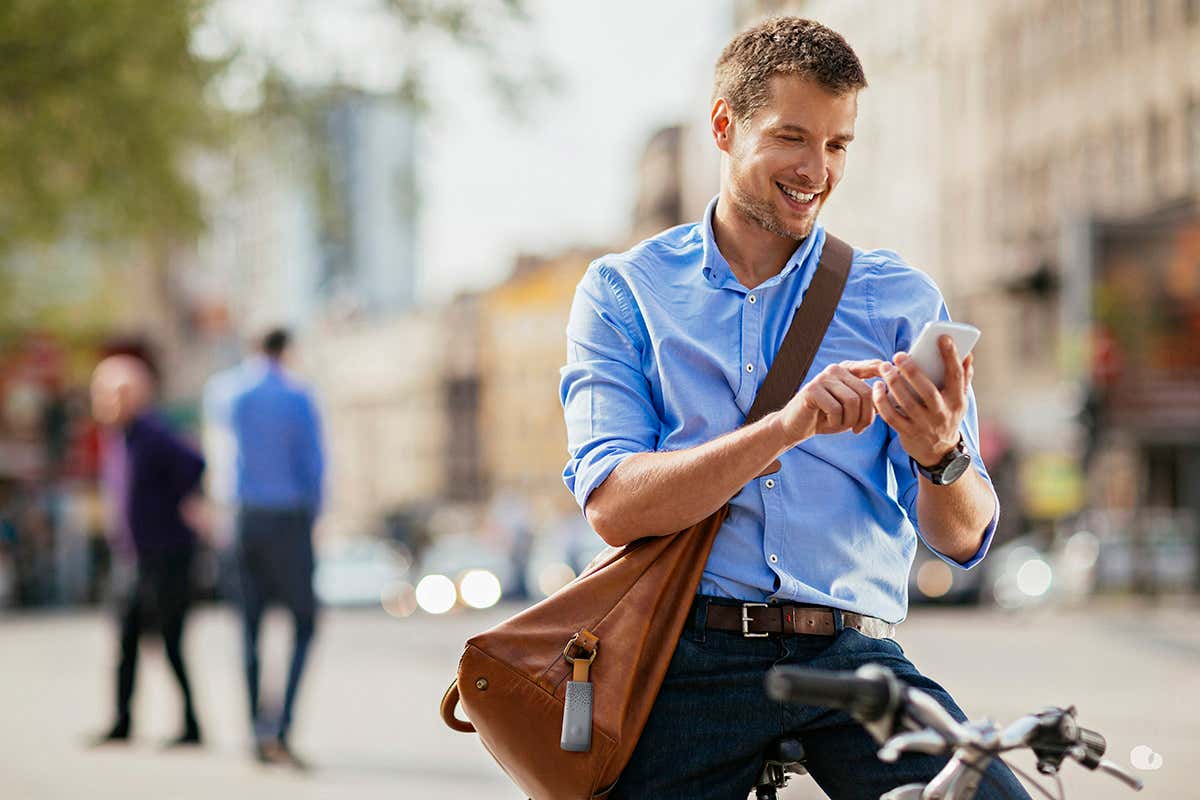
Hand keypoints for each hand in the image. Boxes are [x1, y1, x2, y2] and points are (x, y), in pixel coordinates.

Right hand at [779, 360, 885, 443]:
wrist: (795, 427)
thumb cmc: (826, 418)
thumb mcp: (851, 409)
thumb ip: (868, 400)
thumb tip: (891, 395)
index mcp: (847, 370)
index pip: (872, 366)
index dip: (885, 372)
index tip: (894, 378)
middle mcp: (836, 369)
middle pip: (866, 392)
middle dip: (866, 416)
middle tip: (858, 429)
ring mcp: (823, 378)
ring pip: (852, 401)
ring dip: (850, 421)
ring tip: (840, 425)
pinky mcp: (812, 390)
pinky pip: (836, 409)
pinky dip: (835, 423)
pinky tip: (826, 423)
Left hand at [872, 335, 973, 466]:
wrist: (939, 452)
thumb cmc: (947, 416)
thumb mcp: (959, 399)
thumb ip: (962, 377)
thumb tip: (968, 354)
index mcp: (957, 401)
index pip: (956, 376)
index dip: (951, 356)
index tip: (943, 337)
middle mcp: (942, 413)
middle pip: (927, 390)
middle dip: (912, 371)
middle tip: (899, 355)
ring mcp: (924, 425)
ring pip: (906, 403)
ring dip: (894, 384)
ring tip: (885, 368)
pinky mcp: (908, 433)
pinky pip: (891, 417)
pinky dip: (881, 402)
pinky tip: (877, 387)